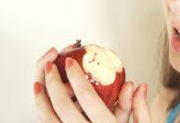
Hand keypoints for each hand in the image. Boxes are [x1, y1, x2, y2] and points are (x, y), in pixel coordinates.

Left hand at [33, 45, 150, 122]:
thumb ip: (141, 108)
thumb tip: (139, 86)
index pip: (87, 97)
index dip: (76, 77)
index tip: (71, 63)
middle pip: (63, 107)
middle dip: (53, 83)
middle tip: (50, 67)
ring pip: (50, 122)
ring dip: (41, 101)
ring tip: (38, 85)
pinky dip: (43, 117)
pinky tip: (43, 107)